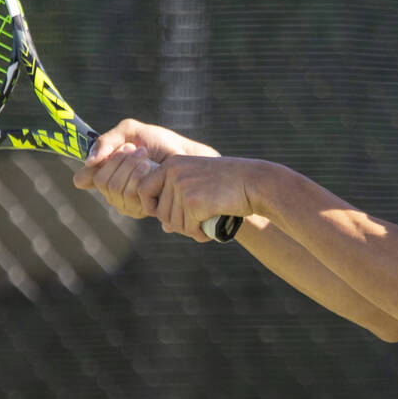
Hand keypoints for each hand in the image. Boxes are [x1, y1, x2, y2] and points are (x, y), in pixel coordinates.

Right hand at [73, 119, 219, 219]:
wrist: (183, 153)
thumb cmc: (157, 142)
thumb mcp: (129, 131)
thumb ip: (106, 141)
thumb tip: (89, 162)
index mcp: (104, 172)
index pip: (82, 179)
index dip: (90, 169)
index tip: (110, 153)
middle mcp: (111, 190)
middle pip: (101, 181)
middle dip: (119, 161)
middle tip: (135, 149)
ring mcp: (125, 202)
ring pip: (114, 189)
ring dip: (130, 167)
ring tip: (145, 155)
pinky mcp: (140, 209)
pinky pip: (130, 195)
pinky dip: (139, 176)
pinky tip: (151, 168)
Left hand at [140, 156, 257, 240]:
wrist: (254, 182)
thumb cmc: (230, 184)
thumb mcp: (200, 183)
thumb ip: (180, 199)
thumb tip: (164, 227)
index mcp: (172, 164)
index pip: (143, 189)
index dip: (151, 207)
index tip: (167, 216)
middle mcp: (173, 173)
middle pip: (160, 212)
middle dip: (177, 224)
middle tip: (195, 225)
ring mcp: (182, 186)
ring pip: (173, 223)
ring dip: (189, 230)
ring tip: (204, 227)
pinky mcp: (193, 202)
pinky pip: (188, 228)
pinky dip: (199, 234)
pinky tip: (208, 231)